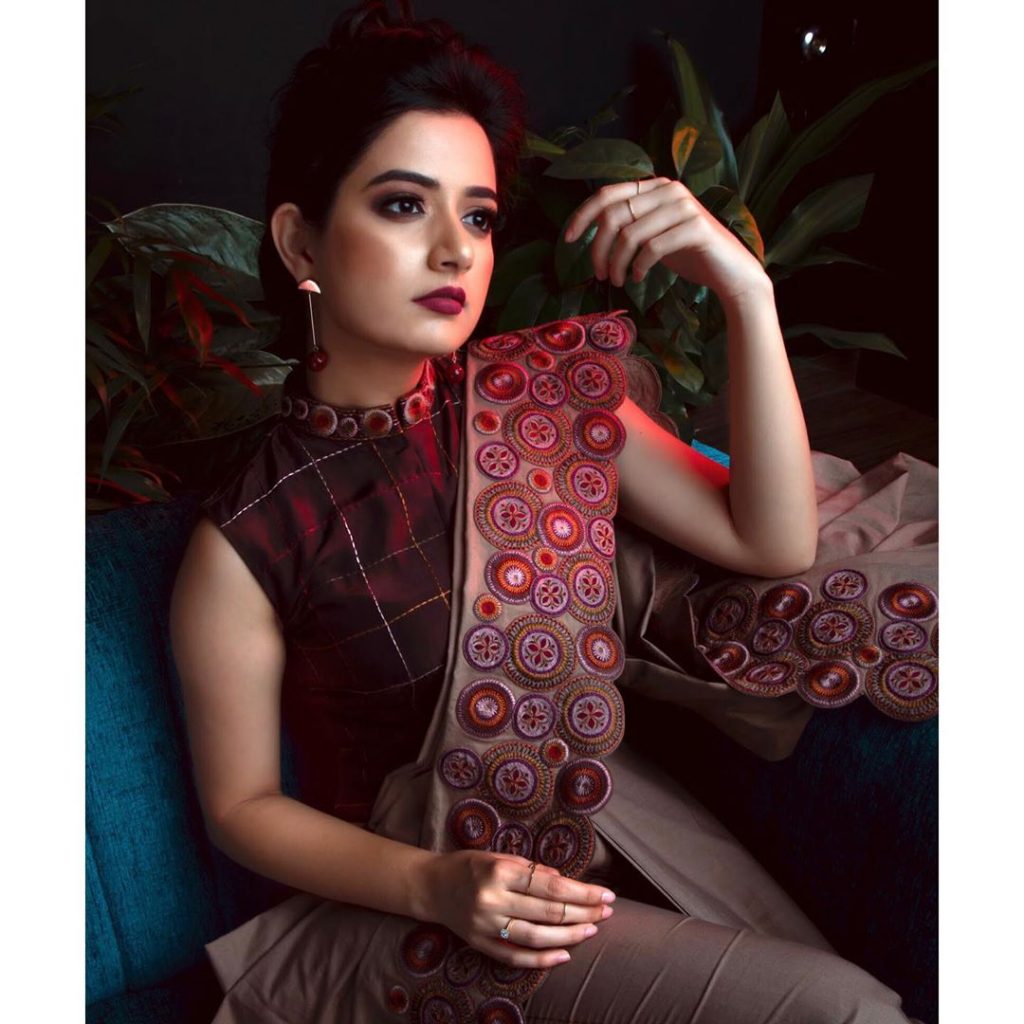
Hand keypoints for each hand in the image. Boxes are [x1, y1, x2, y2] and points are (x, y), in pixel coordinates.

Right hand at [420, 850, 614, 968]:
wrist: (431, 886)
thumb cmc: (469, 865)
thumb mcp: (500, 856)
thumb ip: (531, 869)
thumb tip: (566, 880)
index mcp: (499, 872)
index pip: (551, 886)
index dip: (583, 892)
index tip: (606, 894)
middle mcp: (493, 900)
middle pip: (548, 912)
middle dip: (583, 912)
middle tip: (608, 911)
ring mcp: (486, 926)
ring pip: (537, 937)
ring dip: (570, 936)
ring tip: (593, 929)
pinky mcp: (481, 945)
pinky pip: (517, 957)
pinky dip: (543, 959)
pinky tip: (565, 955)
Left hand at [563, 176, 769, 304]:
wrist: (730, 272)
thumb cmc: (688, 254)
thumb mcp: (653, 235)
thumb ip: (630, 225)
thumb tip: (591, 232)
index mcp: (655, 187)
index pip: (608, 194)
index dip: (583, 215)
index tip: (568, 240)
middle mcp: (669, 190)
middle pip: (614, 216)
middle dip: (598, 249)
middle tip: (598, 274)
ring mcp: (684, 206)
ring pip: (630, 235)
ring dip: (616, 264)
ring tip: (617, 281)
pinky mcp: (695, 227)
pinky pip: (652, 248)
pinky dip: (639, 267)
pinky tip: (638, 278)